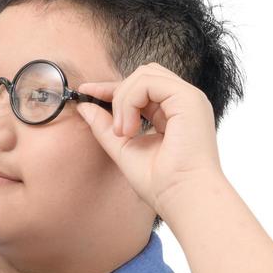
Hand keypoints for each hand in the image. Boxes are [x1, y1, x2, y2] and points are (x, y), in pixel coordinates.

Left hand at [75, 63, 226, 217]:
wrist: (181, 198)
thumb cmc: (160, 183)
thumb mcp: (124, 149)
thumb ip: (105, 127)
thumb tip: (84, 106)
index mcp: (173, 113)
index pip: (140, 88)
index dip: (111, 88)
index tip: (85, 93)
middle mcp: (183, 102)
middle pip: (143, 74)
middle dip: (118, 93)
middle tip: (115, 130)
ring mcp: (188, 98)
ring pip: (144, 74)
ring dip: (123, 100)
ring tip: (124, 133)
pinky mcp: (189, 99)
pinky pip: (148, 82)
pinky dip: (131, 102)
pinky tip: (130, 130)